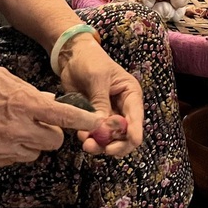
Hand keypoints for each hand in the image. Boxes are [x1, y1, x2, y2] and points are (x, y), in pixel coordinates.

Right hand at [0, 63, 102, 166]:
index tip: (97, 122)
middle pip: (53, 141)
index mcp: (22, 103)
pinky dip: (13, 149)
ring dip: (33, 141)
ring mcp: (2, 148)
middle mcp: (16, 129)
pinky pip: (13, 158)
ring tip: (15, 124)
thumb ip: (28, 91)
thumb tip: (47, 100)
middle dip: (53, 131)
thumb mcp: (1, 76)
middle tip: (40, 119)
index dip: (84, 120)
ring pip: (34, 153)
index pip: (64, 116)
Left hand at [57, 34, 143, 156]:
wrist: (71, 57)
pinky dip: (90, 139)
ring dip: (100, 144)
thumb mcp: (97, 78)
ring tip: (87, 143)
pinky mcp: (93, 119)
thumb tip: (102, 125)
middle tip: (106, 149)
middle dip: (116, 143)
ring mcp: (107, 116)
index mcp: (130, 94)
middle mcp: (122, 108)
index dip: (135, 130)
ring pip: (110, 138)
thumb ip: (101, 101)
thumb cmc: (90, 60)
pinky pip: (95, 135)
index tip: (132, 140)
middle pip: (126, 134)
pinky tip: (82, 136)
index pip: (136, 116)